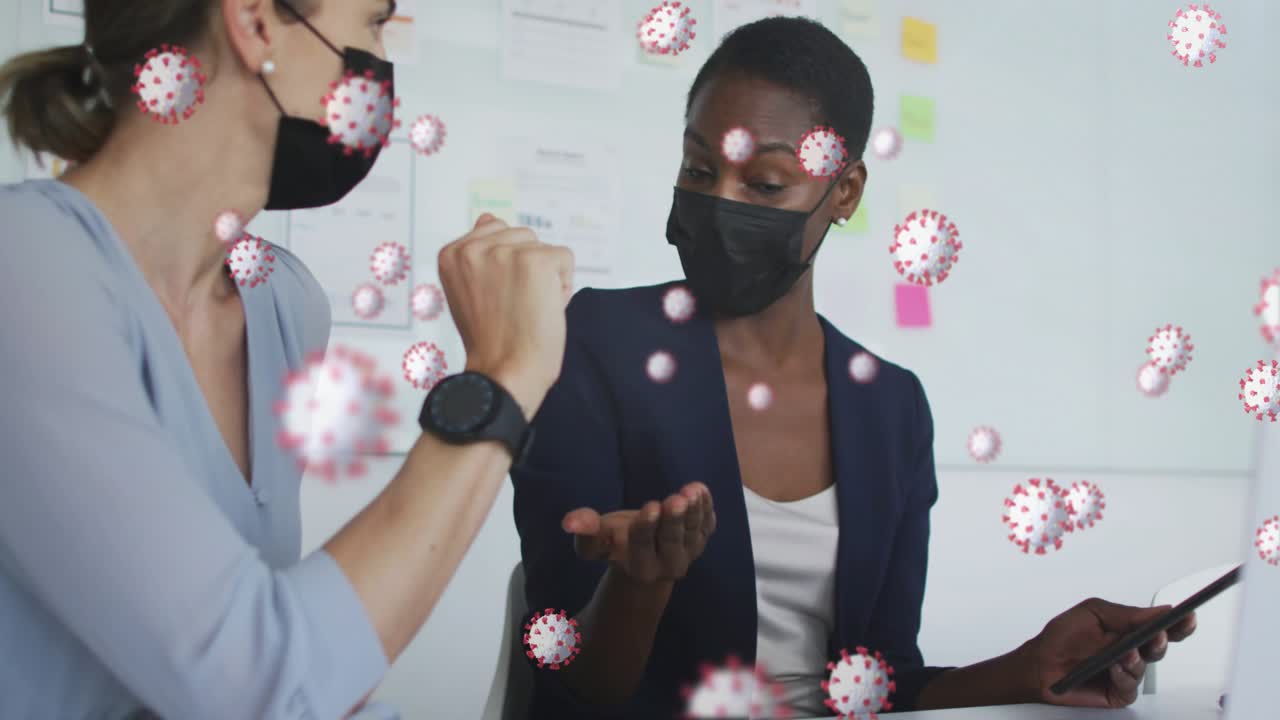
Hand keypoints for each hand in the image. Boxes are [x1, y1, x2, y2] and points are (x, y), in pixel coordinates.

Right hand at [437, 214, 573, 414]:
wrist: (504, 373)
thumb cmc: (492, 339)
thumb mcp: (471, 289)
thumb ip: (478, 253)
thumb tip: (489, 216)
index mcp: (451, 253)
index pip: (495, 232)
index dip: (506, 269)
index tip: (496, 299)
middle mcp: (472, 247)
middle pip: (522, 236)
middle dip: (527, 270)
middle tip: (513, 307)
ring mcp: (503, 252)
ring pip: (544, 248)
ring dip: (545, 278)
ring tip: (526, 308)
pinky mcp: (534, 260)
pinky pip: (565, 258)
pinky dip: (563, 286)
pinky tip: (543, 309)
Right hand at [561, 483, 716, 584]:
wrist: (646, 557)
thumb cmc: (617, 545)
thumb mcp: (599, 542)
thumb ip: (586, 533)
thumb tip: (569, 521)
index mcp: (640, 567)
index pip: (642, 546)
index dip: (646, 527)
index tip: (651, 506)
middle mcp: (667, 565)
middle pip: (671, 539)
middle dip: (673, 519)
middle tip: (676, 499)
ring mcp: (688, 554)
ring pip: (692, 532)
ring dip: (693, 511)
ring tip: (692, 491)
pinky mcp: (701, 541)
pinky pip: (706, 526)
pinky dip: (706, 508)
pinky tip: (701, 490)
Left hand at [1023, 598, 1196, 707]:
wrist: (1040, 663)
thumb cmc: (1063, 637)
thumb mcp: (1093, 613)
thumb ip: (1126, 614)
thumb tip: (1157, 612)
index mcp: (1128, 629)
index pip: (1160, 626)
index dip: (1177, 623)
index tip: (1188, 616)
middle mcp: (1131, 651)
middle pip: (1159, 646)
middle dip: (1162, 640)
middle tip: (1159, 634)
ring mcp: (1126, 672)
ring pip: (1145, 666)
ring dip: (1136, 657)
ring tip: (1125, 651)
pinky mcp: (1119, 691)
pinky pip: (1129, 685)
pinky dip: (1123, 674)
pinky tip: (1114, 667)